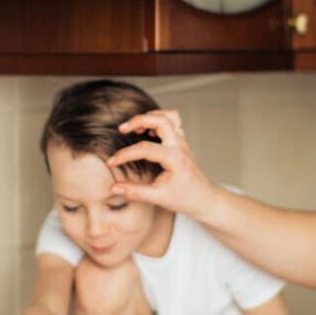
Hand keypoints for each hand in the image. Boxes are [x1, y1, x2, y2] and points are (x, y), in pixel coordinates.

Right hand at [105, 110, 223, 218]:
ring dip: (151, 116)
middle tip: (122, 129)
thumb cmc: (184, 198)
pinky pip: (172, 122)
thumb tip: (114, 188)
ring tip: (136, 127)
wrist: (204, 198)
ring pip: (169, 116)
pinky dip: (159, 120)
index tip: (111, 162)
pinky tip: (148, 132)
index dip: (124, 155)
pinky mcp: (181, 142)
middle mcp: (179, 145)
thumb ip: (135, 192)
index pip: (144, 148)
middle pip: (160, 120)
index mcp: (174, 158)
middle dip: (139, 120)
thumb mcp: (158, 198)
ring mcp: (181, 142)